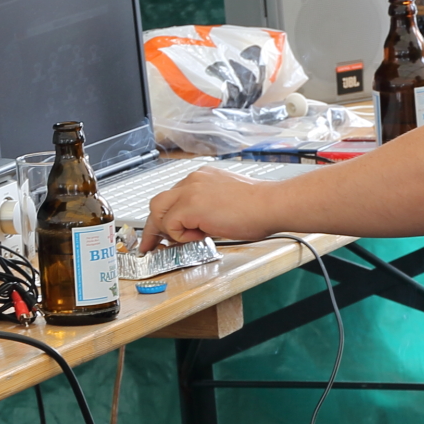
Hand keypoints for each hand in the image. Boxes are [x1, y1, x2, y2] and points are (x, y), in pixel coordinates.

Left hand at [137, 169, 283, 250]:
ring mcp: (189, 190)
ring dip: (169, 230)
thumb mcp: (224, 203)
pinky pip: (170, 224)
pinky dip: (181, 235)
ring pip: (158, 211)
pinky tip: (202, 234)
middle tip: (152, 245)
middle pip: (158, 202)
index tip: (161, 234)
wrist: (271, 205)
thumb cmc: (258, 208)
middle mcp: (192, 180)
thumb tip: (193, 228)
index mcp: (201, 178)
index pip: (172, 197)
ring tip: (190, 238)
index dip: (164, 218)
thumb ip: (204, 210)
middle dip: (154, 226)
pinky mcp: (190, 204)